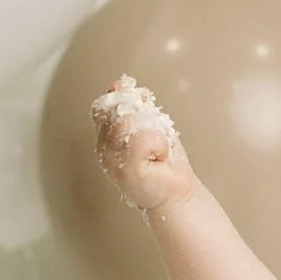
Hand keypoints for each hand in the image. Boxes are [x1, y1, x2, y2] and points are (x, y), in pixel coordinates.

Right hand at [91, 75, 196, 213]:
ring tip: (157, 149)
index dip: (123, 100)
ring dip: (152, 131)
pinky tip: (159, 156)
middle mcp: (104, 149)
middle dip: (142, 117)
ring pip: (127, 122)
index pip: (103, 106)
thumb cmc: (165, 165)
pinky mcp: (126, 169)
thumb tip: (120, 83)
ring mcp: (112, 160)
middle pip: (115, 110)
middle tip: (156, 139)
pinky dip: (159, 143)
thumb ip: (135, 106)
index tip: (144, 110)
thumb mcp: (149, 125)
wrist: (177, 196)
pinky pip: (143, 138)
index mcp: (106, 138)